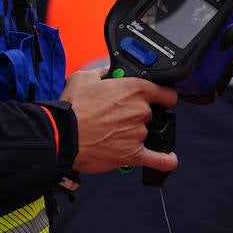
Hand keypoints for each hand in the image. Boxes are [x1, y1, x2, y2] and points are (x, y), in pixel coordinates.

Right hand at [61, 69, 178, 174]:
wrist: (62, 135)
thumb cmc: (71, 108)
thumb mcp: (84, 77)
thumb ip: (102, 72)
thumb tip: (107, 72)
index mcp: (134, 89)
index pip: (165, 92)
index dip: (162, 95)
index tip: (159, 98)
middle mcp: (140, 111)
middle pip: (151, 113)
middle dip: (136, 114)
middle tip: (115, 115)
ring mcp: (138, 134)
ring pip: (145, 132)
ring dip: (133, 132)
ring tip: (111, 133)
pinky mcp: (133, 154)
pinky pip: (158, 159)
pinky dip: (165, 160)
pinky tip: (169, 158)